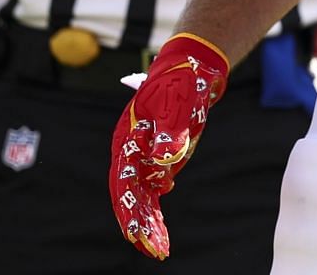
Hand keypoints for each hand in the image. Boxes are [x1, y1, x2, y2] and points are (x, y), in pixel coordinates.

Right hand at [109, 33, 230, 260]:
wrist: (193, 67)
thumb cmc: (181, 82)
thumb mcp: (178, 103)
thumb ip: (170, 132)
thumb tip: (163, 160)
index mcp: (127, 137)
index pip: (123, 181)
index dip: (128, 208)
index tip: (135, 232)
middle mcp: (131, 151)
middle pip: (130, 194)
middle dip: (139, 223)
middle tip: (154, 249)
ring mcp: (145, 156)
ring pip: (141, 196)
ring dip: (148, 222)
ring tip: (159, 248)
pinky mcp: (160, 159)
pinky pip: (154, 190)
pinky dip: (156, 210)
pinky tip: (162, 230)